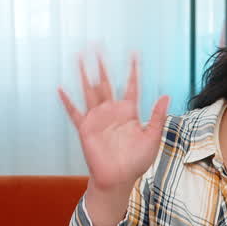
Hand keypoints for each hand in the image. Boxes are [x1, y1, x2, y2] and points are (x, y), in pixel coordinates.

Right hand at [58, 53, 168, 192]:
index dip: (132, 70)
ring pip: (90, 90)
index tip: (134, 54)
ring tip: (80, 57)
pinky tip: (61, 89)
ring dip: (85, 74)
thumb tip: (165, 95)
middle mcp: (112, 111)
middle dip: (103, 65)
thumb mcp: (152, 138)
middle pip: (107, 82)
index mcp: (129, 112)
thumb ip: (157, 117)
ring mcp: (97, 119)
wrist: (118, 179)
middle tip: (98, 46)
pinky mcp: (85, 129)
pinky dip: (67, 101)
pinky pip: (74, 112)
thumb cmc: (136, 162)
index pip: (131, 86)